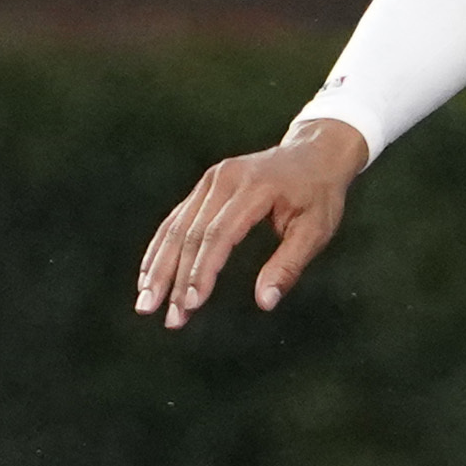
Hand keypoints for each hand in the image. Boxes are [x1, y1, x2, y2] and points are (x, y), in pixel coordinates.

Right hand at [134, 118, 370, 328]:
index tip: (190, 303)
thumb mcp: (316, 230)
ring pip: (176, 226)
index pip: (219, 235)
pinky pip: (177, 218)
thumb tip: (265, 302)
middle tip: (161, 314)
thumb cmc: (319, 195)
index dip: (201, 271)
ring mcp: (211, 180)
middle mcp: (225, 180)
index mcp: (255, 189)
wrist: (315, 152)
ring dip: (158, 267)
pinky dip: (161, 248)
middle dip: (173, 278)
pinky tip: (150, 275)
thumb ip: (289, 265)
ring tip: (146, 302)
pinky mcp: (205, 185)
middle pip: (190, 233)